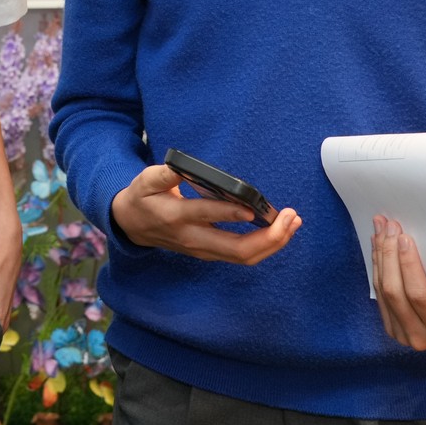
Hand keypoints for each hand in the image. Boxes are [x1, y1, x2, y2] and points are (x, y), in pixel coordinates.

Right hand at [110, 164, 299, 264]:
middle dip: (269, 237)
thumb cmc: (143, 198)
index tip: (250, 208)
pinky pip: (242, 256)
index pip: (206, 216)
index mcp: (176, 217)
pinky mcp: (210, 253)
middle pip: (236, 249)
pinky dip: (266, 245)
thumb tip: (184, 167)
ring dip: (273, 243)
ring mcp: (204, 250)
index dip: (229, 214)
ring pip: (244, 257)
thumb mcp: (145, 180)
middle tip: (289, 217)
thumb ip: (164, 174)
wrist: (132, 226)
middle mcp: (193, 238)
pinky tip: (280, 230)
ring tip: (293, 222)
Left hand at [370, 215, 425, 349]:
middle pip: (394, 292)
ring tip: (380, 230)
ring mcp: (402, 335)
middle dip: (389, 254)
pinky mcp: (391, 327)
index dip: (408, 264)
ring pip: (382, 290)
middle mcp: (420, 337)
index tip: (404, 237)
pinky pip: (379, 293)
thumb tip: (417, 236)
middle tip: (389, 226)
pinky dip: (378, 267)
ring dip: (380, 256)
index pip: (418, 294)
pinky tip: (378, 247)